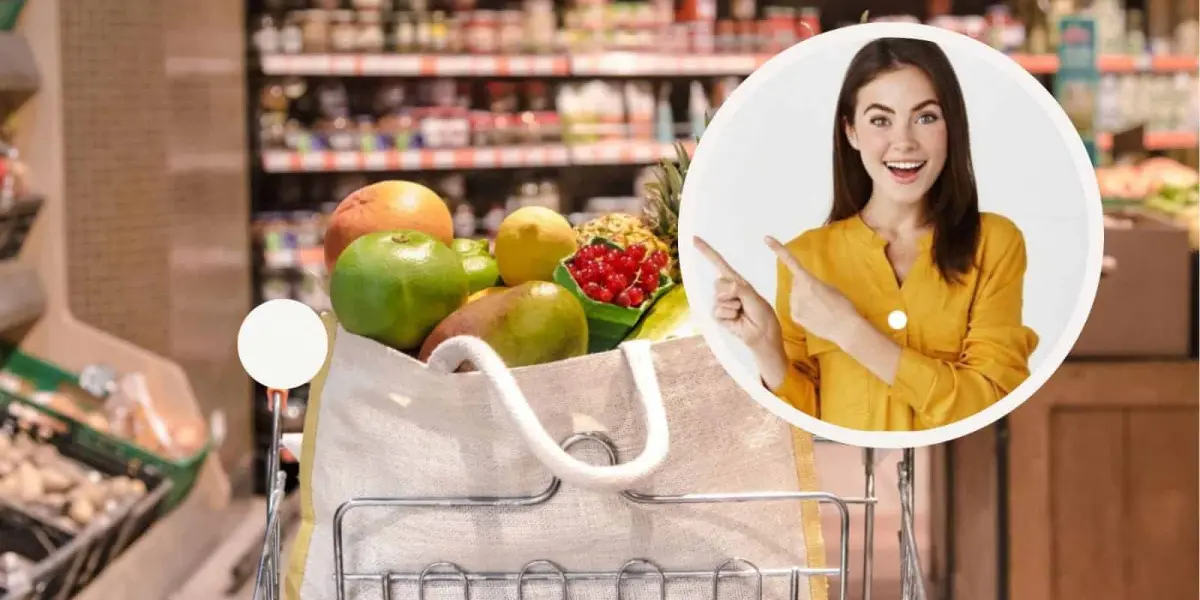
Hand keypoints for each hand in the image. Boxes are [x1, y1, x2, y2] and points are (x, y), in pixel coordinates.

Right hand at [693, 236, 781, 352]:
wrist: (762, 334)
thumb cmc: (762, 314)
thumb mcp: (753, 296)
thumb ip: (738, 289)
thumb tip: (725, 288)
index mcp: (736, 281)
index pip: (719, 263)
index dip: (707, 251)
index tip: (694, 239)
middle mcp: (727, 289)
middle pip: (718, 283)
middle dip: (731, 292)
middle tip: (743, 302)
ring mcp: (721, 302)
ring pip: (718, 298)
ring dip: (733, 306)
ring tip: (741, 312)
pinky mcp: (718, 315)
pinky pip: (717, 310)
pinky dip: (728, 315)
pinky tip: (736, 319)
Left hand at [764, 236, 860, 344]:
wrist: (845, 327)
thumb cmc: (842, 305)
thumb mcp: (830, 288)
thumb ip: (814, 284)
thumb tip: (807, 287)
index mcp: (808, 280)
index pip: (790, 261)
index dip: (778, 249)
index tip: (767, 239)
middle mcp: (798, 290)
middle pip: (796, 284)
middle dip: (805, 288)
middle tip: (821, 298)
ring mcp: (794, 304)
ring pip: (796, 298)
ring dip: (804, 300)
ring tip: (820, 309)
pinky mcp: (795, 317)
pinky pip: (796, 310)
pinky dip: (804, 312)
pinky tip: (816, 317)